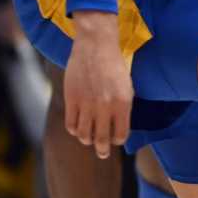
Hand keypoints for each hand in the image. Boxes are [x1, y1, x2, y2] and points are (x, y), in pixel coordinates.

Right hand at [63, 13, 133, 158]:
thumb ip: (123, 108)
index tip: (114, 139)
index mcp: (123, 104)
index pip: (120, 135)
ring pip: (84, 134)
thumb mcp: (126, 87)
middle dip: (102, 150)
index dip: (117, 141)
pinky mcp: (72, 97)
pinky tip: (76, 126)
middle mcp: (105, 106)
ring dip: (86, 140)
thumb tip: (117, 130)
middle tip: (101, 153)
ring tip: (87, 138)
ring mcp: (87, 103)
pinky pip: (70, 124)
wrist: (95, 45)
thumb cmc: (113, 65)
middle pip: (101, 139)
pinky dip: (73, 129)